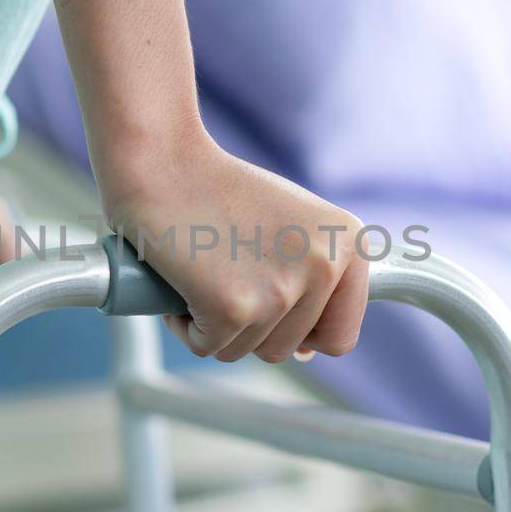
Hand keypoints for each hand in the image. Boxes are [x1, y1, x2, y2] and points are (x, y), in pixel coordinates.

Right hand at [102, 128, 367, 362]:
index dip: (302, 330)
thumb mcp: (291, 224)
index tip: (271, 301)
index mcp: (348, 243)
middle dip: (251, 324)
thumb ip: (311, 277)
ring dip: (217, 325)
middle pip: (289, 347)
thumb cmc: (217, 188)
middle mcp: (325, 266)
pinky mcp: (234, 308)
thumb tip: (309, 352)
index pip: (341, 332)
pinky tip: (181, 280)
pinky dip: (186, 325)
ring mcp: (281, 290)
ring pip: (248, 350)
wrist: (162, 159)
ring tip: (203, 271)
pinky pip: (209, 346)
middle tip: (224, 271)